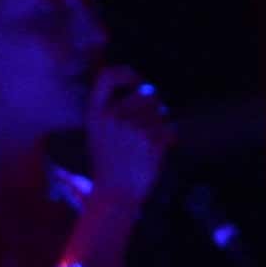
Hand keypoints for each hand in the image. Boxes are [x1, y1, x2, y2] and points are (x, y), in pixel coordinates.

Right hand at [85, 63, 173, 207]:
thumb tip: (147, 88)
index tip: (137, 81)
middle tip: (154, 121)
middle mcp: (111, 116)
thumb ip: (113, 109)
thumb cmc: (109, 164)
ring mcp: (130, 127)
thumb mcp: (98, 133)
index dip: (126, 73)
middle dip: (156, 105)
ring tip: (153, 140)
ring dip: (162, 122)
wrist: (116, 193)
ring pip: (160, 111)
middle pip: (145, 93)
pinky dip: (170, 137)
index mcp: (95, 113)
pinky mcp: (149, 139)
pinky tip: (162, 148)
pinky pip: (169, 128)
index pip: (107, 76)